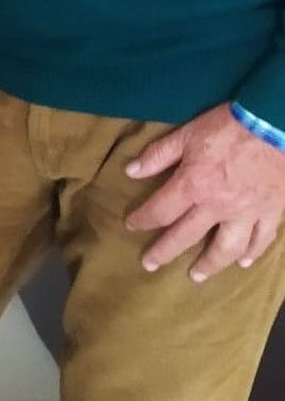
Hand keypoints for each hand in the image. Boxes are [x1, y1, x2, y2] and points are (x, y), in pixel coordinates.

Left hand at [125, 103, 284, 280]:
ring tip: (196, 275)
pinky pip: (261, 240)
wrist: (271, 124)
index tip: (131, 225)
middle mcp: (218, 206)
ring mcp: (246, 213)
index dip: (143, 220)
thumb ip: (158, 155)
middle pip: (186, 236)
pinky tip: (243, 263)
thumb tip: (131, 171)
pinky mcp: (270, 212)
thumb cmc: (226, 127)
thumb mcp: (185, 135)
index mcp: (193, 185)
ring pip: (226, 248)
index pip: (161, 210)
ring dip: (210, 265)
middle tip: (150, 265)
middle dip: (165, 252)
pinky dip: (252, 254)